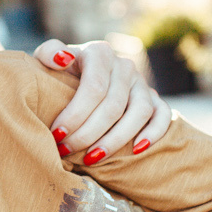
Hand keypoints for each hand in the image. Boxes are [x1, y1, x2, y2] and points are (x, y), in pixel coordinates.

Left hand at [34, 39, 170, 162]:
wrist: (80, 76)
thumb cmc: (61, 73)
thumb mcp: (49, 59)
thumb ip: (48, 53)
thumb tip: (63, 59)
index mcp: (100, 53)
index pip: (93, 88)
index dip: (75, 115)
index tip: (57, 135)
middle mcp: (124, 66)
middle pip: (113, 105)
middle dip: (88, 133)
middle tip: (66, 150)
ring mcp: (142, 83)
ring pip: (139, 113)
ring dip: (116, 140)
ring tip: (92, 158)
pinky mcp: (154, 99)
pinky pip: (163, 116)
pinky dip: (154, 133)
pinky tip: (137, 150)